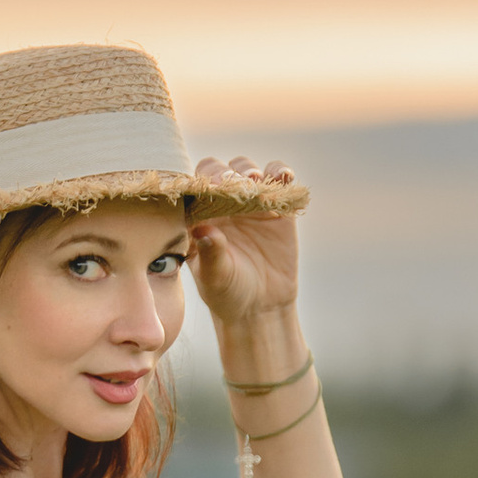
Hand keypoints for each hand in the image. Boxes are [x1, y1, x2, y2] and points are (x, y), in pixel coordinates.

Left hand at [186, 166, 300, 331]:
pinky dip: (281, 173)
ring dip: (249, 170)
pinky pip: (278, 180)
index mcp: (197, 216)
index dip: (199, 183)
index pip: (192, 188)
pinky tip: (284, 177)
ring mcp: (249, 202)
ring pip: (246, 170)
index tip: (209, 188)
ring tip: (254, 181)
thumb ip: (210, 254)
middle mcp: (221, 203)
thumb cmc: (228, 293)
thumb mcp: (215, 278)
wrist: (261, 307)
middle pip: (218, 171)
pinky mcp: (277, 206)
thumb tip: (204, 230)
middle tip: (231, 183)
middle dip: (223, 173)